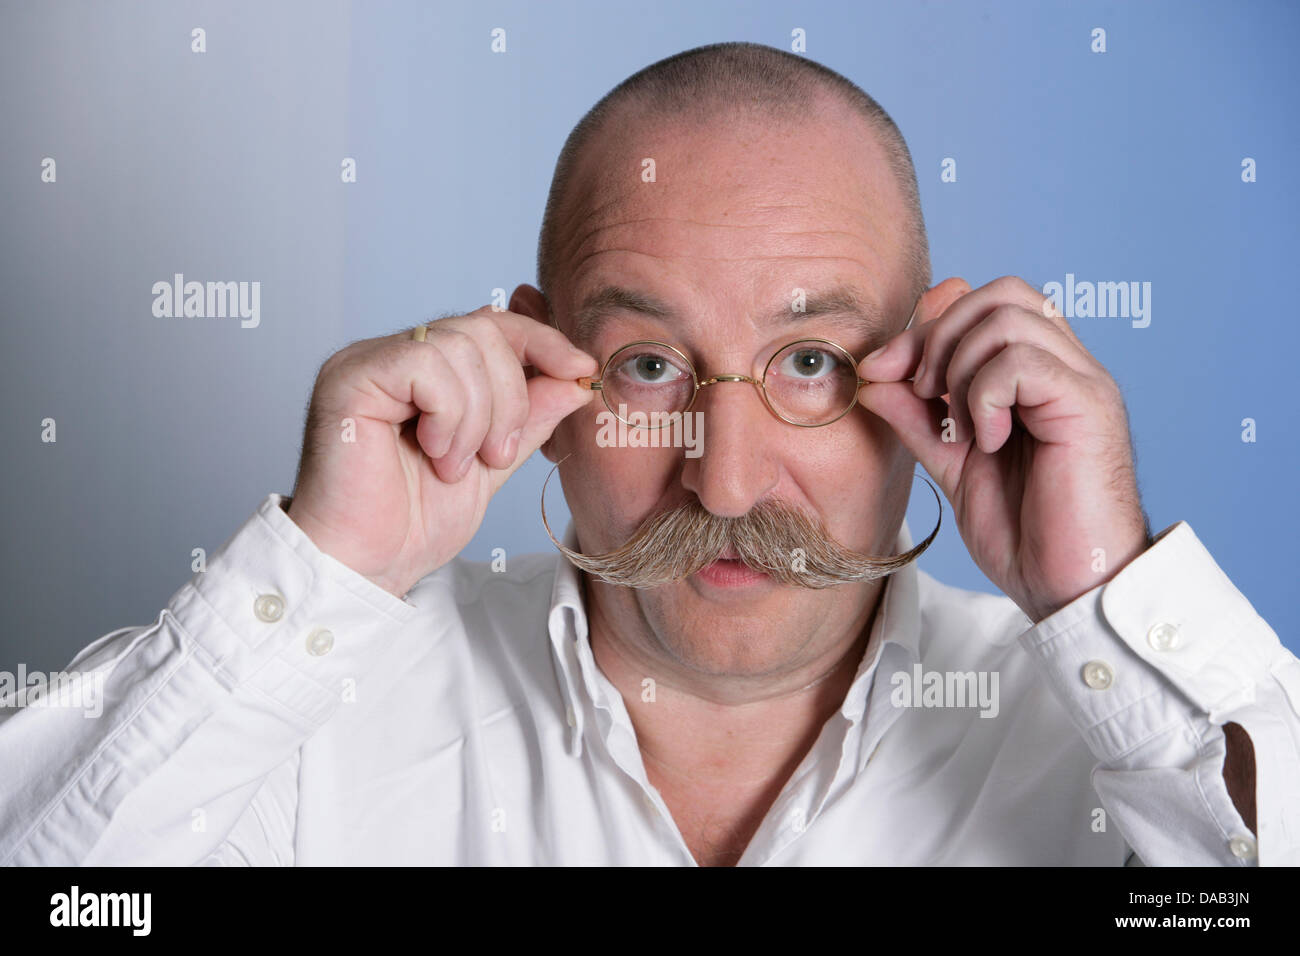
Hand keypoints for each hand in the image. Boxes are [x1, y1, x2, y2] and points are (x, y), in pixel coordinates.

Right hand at [286, 306, 597, 597]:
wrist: (368, 567)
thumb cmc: (413, 523)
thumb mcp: (492, 463)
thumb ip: (529, 418)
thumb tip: (576, 378)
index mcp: (424, 370)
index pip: (493, 325)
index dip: (543, 342)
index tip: (581, 372)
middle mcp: (393, 355)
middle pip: (484, 329)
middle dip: (511, 397)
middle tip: (496, 455)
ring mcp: (368, 362)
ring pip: (460, 345)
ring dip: (478, 416)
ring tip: (455, 464)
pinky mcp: (349, 378)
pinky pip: (425, 364)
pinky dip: (449, 414)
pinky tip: (434, 452)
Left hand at [857, 276, 1150, 622]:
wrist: (1066, 587)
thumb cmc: (1024, 533)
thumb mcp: (952, 465)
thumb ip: (918, 418)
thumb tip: (872, 378)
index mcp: (1037, 376)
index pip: (981, 307)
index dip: (923, 330)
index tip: (880, 372)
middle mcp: (1066, 367)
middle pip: (998, 293)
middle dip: (939, 335)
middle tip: (923, 394)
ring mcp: (1082, 382)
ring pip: (1008, 317)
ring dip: (963, 368)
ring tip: (962, 427)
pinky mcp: (1089, 406)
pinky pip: (1024, 360)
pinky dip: (988, 396)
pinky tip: (989, 442)